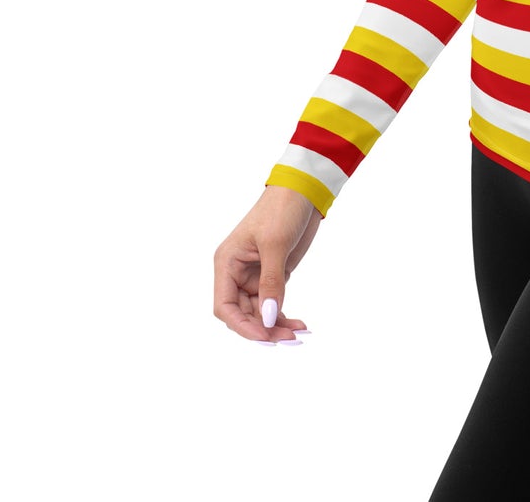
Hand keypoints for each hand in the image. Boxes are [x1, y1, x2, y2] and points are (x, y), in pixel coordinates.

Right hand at [213, 184, 321, 342]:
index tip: (264, 335)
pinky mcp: (274, 275)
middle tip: (289, 339)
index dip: (242, 325)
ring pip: (261, 312)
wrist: (304, 190)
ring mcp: (256, 275)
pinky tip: (300, 325)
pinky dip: (284, 315)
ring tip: (298, 334)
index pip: (225, 306)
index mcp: (227, 263)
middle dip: (264, 328)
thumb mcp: (275, 244)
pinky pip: (274, 303)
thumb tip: (268, 318)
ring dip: (277, 325)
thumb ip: (271, 282)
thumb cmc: (282, 209)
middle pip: (244, 313)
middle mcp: (237, 273)